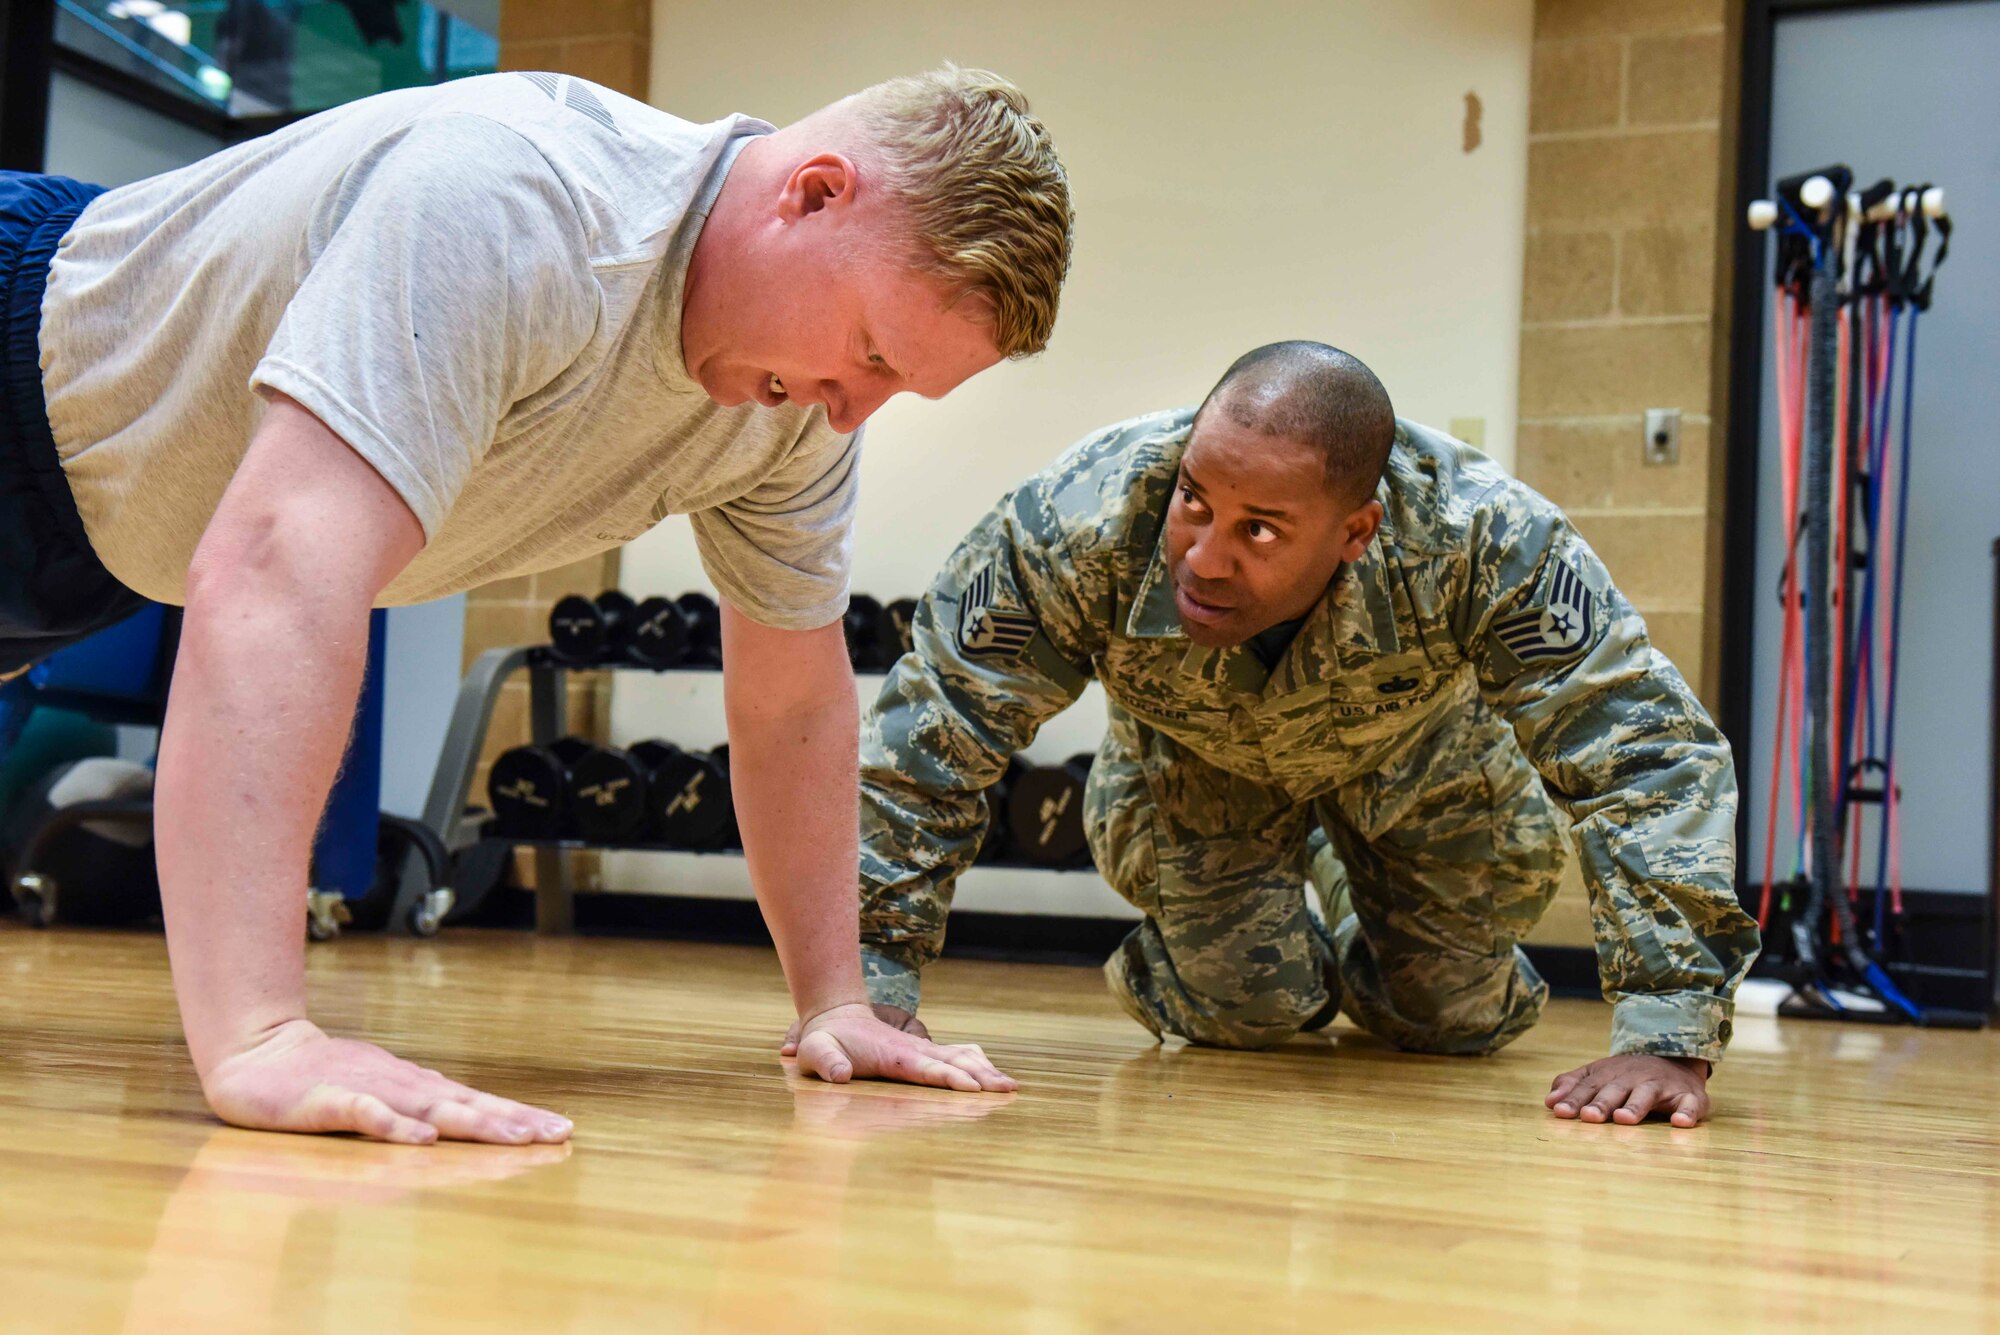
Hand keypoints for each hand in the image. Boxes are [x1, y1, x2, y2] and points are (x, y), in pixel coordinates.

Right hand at [201, 1019, 573, 1144]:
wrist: (257, 1054)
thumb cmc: (321, 1078)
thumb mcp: (379, 1093)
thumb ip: (417, 1104)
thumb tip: (462, 1115)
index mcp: (415, 1088)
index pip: (478, 1104)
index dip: (519, 1117)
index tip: (561, 1131)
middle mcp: (402, 1086)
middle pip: (467, 1104)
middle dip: (513, 1121)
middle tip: (556, 1134)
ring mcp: (367, 1089)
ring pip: (428, 1106)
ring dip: (473, 1121)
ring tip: (512, 1137)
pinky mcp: (326, 1099)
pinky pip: (363, 1112)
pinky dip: (393, 1125)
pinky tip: (421, 1138)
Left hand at [787, 1002, 1015, 1092]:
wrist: (835, 1014)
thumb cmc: (825, 1038)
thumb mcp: (816, 1050)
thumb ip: (826, 1062)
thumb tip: (840, 1076)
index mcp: (894, 1055)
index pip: (928, 1068)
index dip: (950, 1078)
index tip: (974, 1088)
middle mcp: (914, 1050)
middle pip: (955, 1062)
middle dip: (982, 1076)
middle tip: (1008, 1090)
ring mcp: (921, 1049)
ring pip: (962, 1057)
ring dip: (986, 1069)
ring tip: (1010, 1086)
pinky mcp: (923, 1051)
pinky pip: (957, 1055)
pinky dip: (978, 1063)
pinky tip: (992, 1074)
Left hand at [1546, 1054, 1711, 1126]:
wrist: (1675, 1059)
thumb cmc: (1628, 1076)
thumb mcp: (1599, 1075)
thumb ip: (1573, 1086)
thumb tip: (1549, 1101)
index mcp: (1610, 1074)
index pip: (1589, 1087)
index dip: (1574, 1099)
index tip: (1560, 1112)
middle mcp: (1635, 1078)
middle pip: (1616, 1090)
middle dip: (1601, 1103)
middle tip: (1588, 1117)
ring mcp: (1662, 1086)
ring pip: (1648, 1095)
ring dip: (1636, 1106)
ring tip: (1624, 1119)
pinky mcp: (1690, 1096)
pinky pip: (1690, 1104)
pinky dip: (1687, 1113)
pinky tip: (1679, 1123)